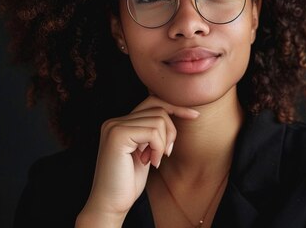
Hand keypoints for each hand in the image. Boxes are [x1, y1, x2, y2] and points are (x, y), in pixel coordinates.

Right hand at [76, 96, 198, 226]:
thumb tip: (175, 113)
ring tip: (154, 160)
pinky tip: (151, 163)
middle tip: (167, 153)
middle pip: (159, 109)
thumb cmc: (129, 181)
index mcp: (120, 123)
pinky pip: (153, 132)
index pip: (153, 102)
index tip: (194, 115)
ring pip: (159, 120)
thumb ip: (153, 132)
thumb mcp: (146, 151)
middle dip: (171, 131)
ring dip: (164, 144)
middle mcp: (114, 121)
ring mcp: (114, 126)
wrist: (111, 203)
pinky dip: (159, 148)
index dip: (176, 107)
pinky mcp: (118, 135)